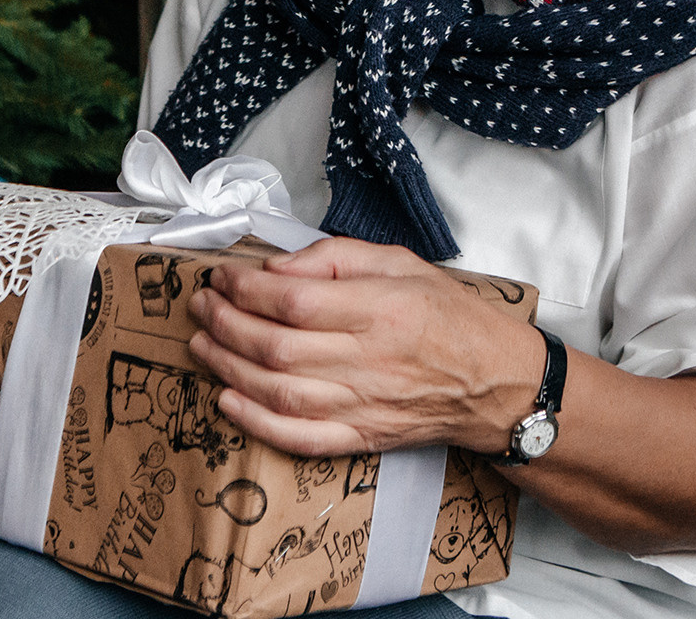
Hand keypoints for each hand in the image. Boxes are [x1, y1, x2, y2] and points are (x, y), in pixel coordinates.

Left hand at [186, 237, 545, 457]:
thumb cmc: (450, 318)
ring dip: (228, 366)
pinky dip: (255, 422)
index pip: (292, 301)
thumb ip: (336, 258)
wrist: (494, 383)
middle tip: (201, 305)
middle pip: (275, 346)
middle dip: (224, 323)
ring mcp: (362, 404)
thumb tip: (277, 269)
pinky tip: (227, 400)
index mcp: (379, 309)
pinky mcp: (360, 437)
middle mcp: (368, 359)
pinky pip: (298, 436)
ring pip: (276, 391)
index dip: (245, 289)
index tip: (222, 277)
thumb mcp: (401, 263)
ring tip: (201, 343)